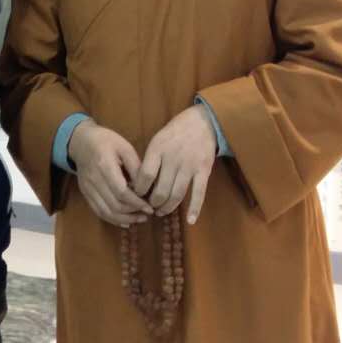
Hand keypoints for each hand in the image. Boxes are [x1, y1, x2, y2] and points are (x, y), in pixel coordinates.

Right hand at [68, 121, 153, 227]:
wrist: (81, 141)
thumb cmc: (106, 141)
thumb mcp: (124, 147)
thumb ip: (135, 166)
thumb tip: (146, 187)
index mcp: (104, 165)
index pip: (121, 192)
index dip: (136, 203)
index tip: (150, 207)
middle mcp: (94, 180)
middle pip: (114, 205)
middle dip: (133, 213)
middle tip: (148, 213)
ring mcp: (87, 188)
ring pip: (106, 212)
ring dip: (124, 219)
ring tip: (139, 219)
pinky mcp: (86, 193)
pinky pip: (98, 211)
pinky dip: (113, 219)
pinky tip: (125, 221)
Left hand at [132, 106, 216, 225]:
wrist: (202, 122)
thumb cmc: (175, 132)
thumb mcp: (157, 140)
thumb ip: (149, 160)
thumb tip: (139, 184)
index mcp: (158, 149)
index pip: (145, 176)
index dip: (139, 191)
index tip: (137, 196)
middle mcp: (173, 158)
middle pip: (160, 190)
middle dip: (153, 203)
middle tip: (150, 208)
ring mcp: (190, 165)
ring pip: (177, 194)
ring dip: (168, 207)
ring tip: (162, 212)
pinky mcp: (204, 171)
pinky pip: (199, 193)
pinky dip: (195, 208)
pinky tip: (190, 220)